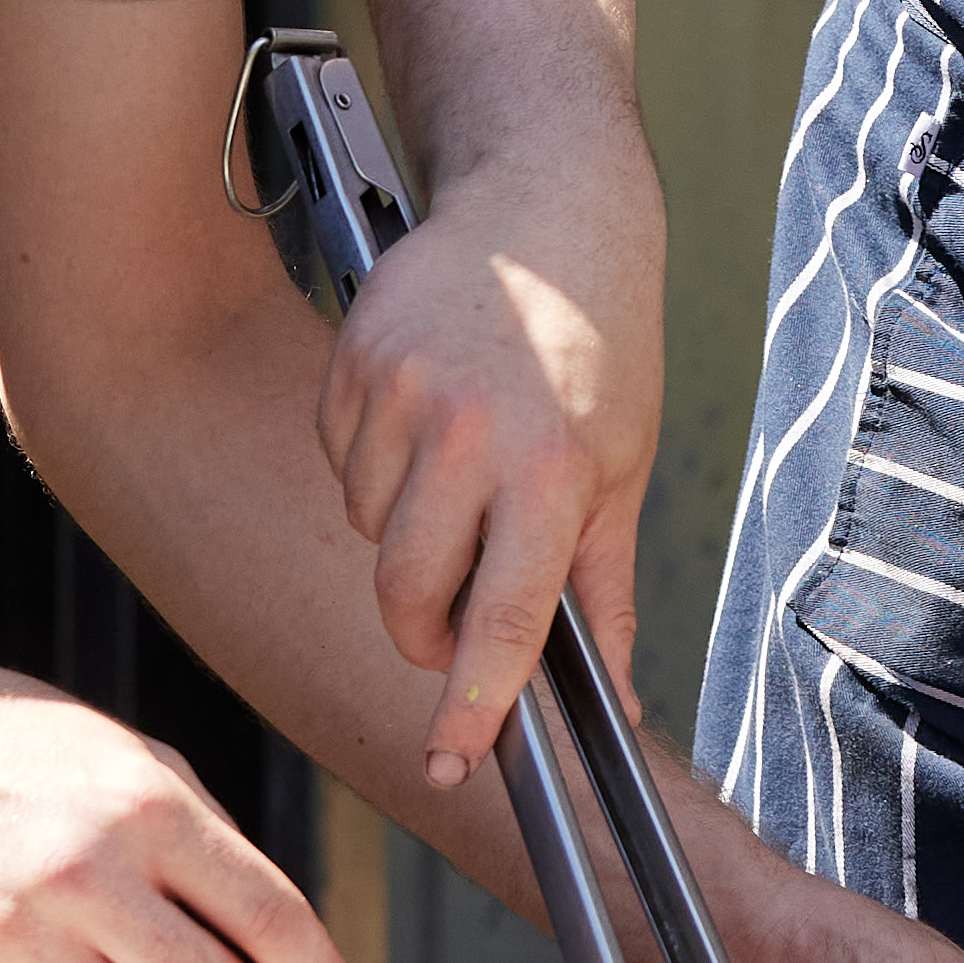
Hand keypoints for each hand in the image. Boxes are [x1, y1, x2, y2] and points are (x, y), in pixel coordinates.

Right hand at [322, 186, 645, 794]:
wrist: (547, 203)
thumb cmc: (599, 341)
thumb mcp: (622, 465)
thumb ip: (603, 589)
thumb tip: (610, 698)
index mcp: (551, 470)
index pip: (502, 621)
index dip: (472, 704)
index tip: (450, 759)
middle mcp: (470, 436)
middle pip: (407, 595)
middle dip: (423, 627)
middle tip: (460, 602)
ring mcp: (400, 396)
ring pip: (367, 532)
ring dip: (404, 529)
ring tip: (464, 460)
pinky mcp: (352, 363)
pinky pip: (341, 465)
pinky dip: (374, 466)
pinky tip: (426, 415)